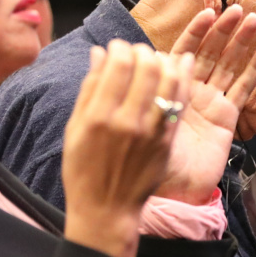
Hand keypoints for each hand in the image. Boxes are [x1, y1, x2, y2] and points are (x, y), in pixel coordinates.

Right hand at [61, 40, 185, 256]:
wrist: (106, 210)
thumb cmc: (84, 170)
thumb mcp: (74, 129)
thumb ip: (89, 89)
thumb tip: (99, 53)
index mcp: (99, 117)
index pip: (118, 66)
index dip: (120, 48)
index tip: (117, 46)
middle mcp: (127, 122)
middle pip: (146, 68)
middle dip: (143, 51)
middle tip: (139, 51)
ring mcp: (151, 132)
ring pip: (168, 81)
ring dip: (165, 61)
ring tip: (157, 58)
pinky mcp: (167, 141)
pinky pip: (179, 101)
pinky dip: (181, 78)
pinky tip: (179, 66)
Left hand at [155, 5, 255, 203]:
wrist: (171, 191)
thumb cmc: (150, 156)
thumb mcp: (145, 116)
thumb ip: (151, 86)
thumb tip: (146, 55)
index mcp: (170, 87)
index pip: (184, 51)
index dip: (197, 32)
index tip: (208, 12)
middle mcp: (191, 91)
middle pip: (211, 53)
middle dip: (224, 31)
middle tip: (238, 10)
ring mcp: (211, 102)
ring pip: (229, 66)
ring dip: (241, 43)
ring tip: (253, 20)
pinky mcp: (227, 117)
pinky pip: (243, 88)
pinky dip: (253, 69)